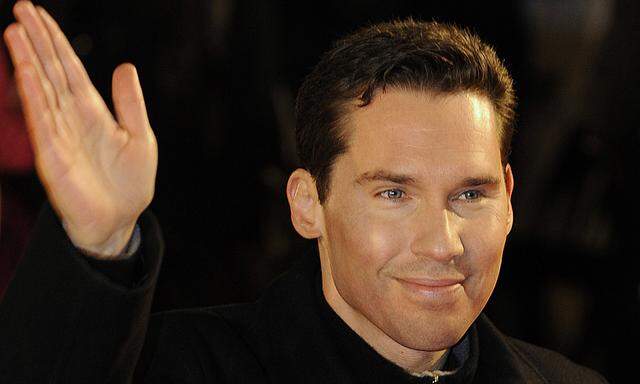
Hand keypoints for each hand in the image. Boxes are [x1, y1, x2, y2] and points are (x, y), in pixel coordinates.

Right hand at [3, 1, 157, 258]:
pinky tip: (25, 70)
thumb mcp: (140, 136)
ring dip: (28, 61)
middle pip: (50, 72)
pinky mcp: (52, 156)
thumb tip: (125, 65)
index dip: (56, 42)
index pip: (69, 69)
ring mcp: (59, 135)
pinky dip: (33, 94)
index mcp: (92, 111)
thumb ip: (131, 103)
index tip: (40, 14)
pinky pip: (41, 120)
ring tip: (15, 29)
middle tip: (22, 8)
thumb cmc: (130, 183)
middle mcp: (71, 118)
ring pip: (41, 90)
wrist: (120, 221)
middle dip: (37, 41)